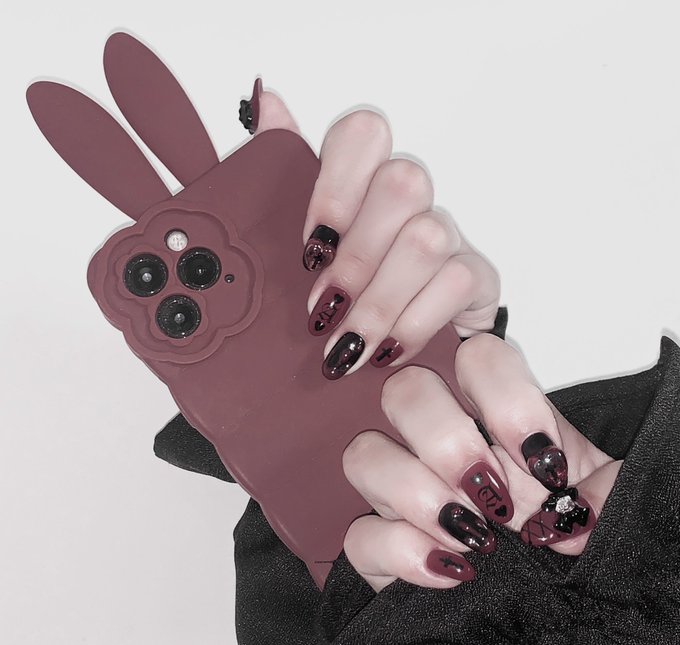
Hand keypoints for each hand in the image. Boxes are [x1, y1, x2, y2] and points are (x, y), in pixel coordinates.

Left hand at [240, 78, 499, 378]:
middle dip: (357, 258)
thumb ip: (284, 171)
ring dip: (379, 301)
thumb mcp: (304, 243)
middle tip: (321, 310)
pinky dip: (413, 323)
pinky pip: (457, 281)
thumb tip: (267, 98)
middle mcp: (410, 200)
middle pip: (402, 184)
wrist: (398, 344)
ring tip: (345, 345)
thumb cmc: (346, 292)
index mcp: (365, 181)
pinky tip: (386, 352)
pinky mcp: (476, 275)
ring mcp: (447, 233)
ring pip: (427, 237)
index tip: (309, 249)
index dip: (335, 188)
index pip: (364, 135)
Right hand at [339, 334, 621, 591]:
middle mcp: (440, 445)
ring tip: (471, 535)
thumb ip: (605, 496)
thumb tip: (572, 513)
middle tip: (493, 493)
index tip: (541, 459)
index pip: (477, 357)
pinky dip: (401, 551)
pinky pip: (358, 536)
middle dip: (447, 439)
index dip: (505, 395)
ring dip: (415, 492)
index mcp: (494, 417)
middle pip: (403, 390)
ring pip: (363, 454)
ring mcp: (403, 492)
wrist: (541, 599)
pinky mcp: (381, 546)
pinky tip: (450, 570)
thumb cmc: (561, 537)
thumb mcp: (600, 506)